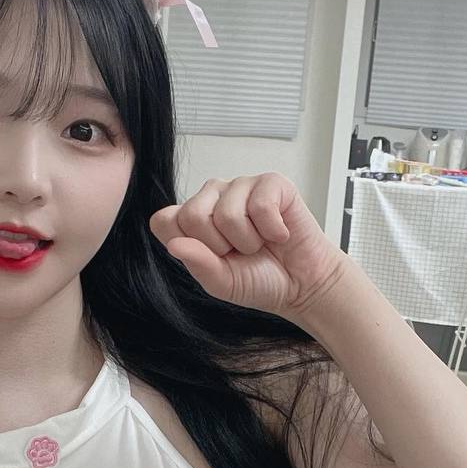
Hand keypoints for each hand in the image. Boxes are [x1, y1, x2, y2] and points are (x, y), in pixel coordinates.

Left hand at [149, 172, 347, 321]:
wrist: (302, 284)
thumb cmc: (261, 279)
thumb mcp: (222, 282)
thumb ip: (198, 264)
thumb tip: (174, 245)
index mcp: (193, 220)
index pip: (164, 221)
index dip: (189, 245)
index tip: (214, 258)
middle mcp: (212, 197)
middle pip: (192, 216)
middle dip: (221, 246)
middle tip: (241, 251)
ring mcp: (240, 186)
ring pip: (227, 213)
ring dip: (249, 241)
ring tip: (260, 243)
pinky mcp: (270, 183)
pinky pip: (260, 205)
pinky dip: (272, 230)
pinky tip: (279, 233)